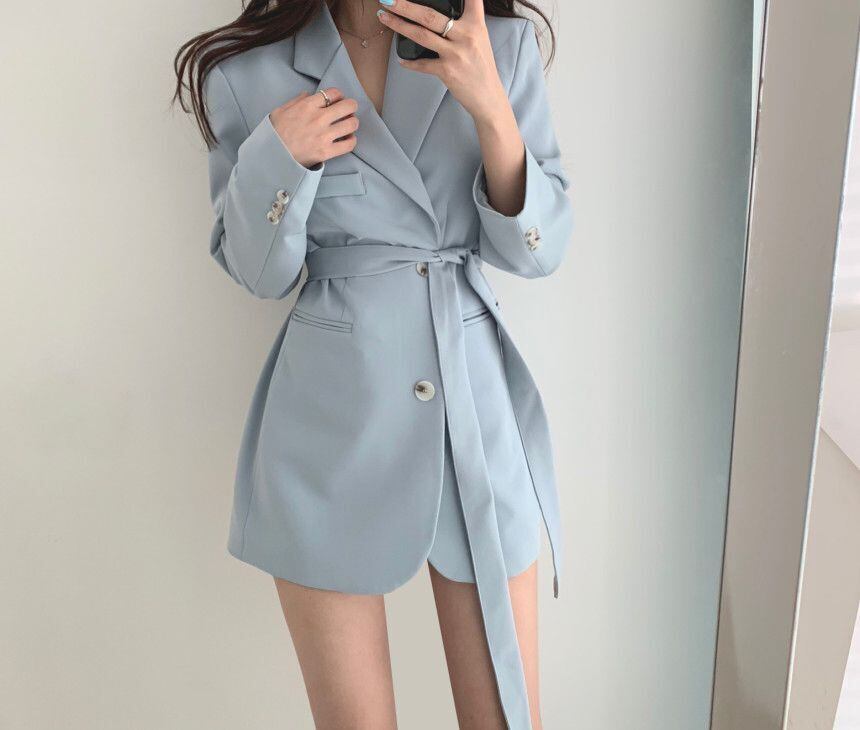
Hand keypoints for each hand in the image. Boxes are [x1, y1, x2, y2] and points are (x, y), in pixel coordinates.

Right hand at [269, 88, 358, 167]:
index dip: (339, 96)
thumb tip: (308, 95)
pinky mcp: (326, 152)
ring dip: (352, 123)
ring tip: (349, 126)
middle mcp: (318, 118)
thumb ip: (296, 101)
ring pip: (351, 124)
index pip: (333, 93)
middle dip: (351, 107)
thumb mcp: (280, 111)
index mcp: (307, 105)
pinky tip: (347, 139)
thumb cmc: (274, 134)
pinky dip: (351, 141)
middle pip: (347, 106)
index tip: (338, 100)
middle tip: (349, 111)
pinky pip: (349, 144)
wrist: (272, 157)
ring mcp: (324, 136)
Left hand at [376, 0, 508, 123]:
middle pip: (430, 15)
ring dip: (399, 25)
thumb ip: (465, 23)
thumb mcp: (480, 39)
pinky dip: (410, 63)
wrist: (488, 97)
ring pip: (421, 34)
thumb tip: (440, 15)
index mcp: (476, 25)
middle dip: (405, 5)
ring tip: (383, 16)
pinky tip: (402, 60)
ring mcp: (455, 54)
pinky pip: (422, 64)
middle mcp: (466, 36)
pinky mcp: (447, 71)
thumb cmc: (481, 68)